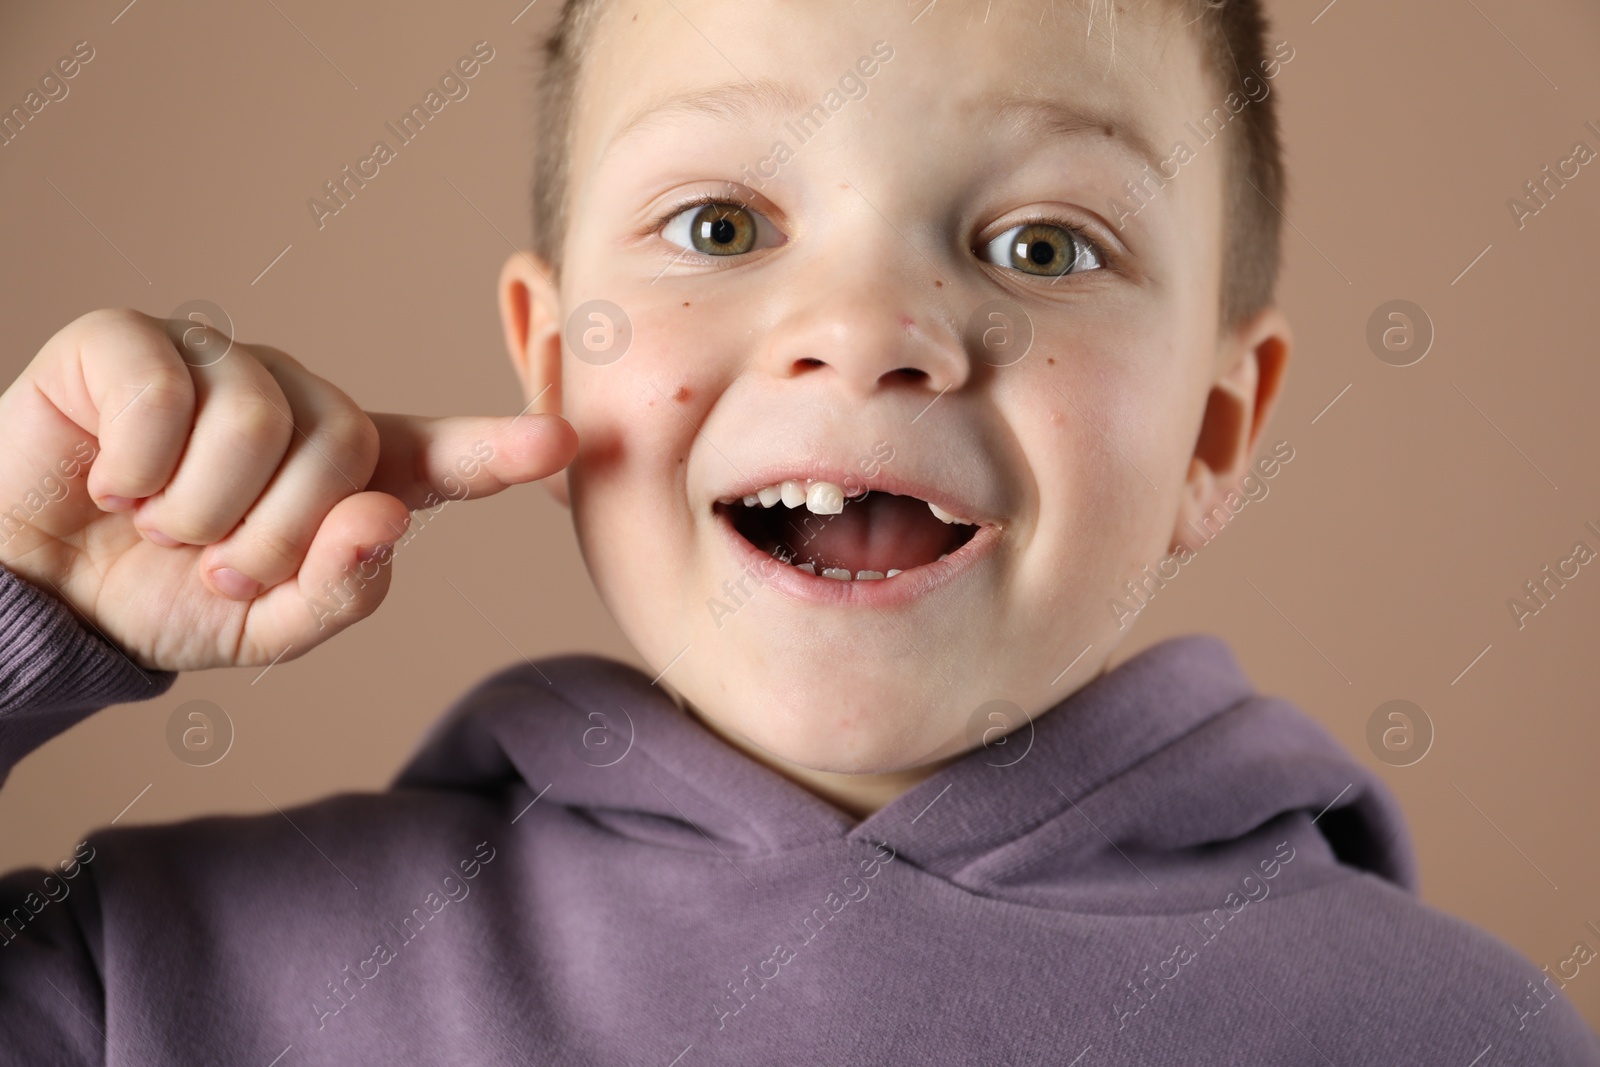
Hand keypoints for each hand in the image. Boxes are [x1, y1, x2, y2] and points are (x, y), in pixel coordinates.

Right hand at [0, 308, 575, 671]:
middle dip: (273, 535)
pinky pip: (169, 394)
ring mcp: (217, 362)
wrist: (38, 590)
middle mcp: (293, 403)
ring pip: (261, 420)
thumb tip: (385, 519)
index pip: (435, 453)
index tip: (563, 440)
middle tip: (216, 565)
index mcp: (343, 470)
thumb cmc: (162, 596)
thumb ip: (339, 590)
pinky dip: (137, 469)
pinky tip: (112, 483)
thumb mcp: (265, 626)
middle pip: (343, 445)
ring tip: (159, 523)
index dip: (496, 447)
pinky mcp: (132, 340)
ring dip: (200, 510)